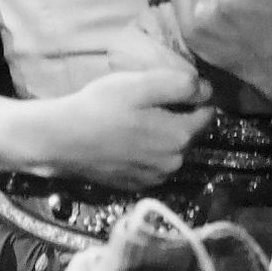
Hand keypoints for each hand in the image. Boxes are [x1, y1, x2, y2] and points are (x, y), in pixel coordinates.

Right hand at [47, 68, 214, 189]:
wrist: (62, 140)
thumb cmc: (102, 107)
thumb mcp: (142, 85)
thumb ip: (181, 85)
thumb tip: (207, 90)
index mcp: (180, 136)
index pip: (208, 113)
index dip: (195, 98)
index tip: (173, 88)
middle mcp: (174, 163)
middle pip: (190, 133)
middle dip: (178, 116)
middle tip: (148, 102)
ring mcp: (155, 178)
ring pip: (172, 150)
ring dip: (162, 135)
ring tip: (135, 120)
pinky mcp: (136, 186)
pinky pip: (154, 164)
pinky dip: (147, 151)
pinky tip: (126, 139)